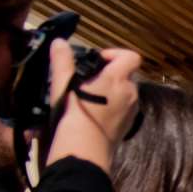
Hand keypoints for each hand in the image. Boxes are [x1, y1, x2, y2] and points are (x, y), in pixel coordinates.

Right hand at [44, 41, 141, 173]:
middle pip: (127, 75)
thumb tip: (60, 42)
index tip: (98, 60)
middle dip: (111, 73)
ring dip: (112, 90)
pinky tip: (95, 112)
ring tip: (89, 95)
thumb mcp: (64, 84)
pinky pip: (125, 108)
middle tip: (89, 78)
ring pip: (126, 92)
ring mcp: (133, 110)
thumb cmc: (74, 113)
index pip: (131, 57)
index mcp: (118, 79)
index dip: (116, 54)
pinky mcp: (129, 125)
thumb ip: (62, 61)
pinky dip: (114, 105)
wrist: (85, 149)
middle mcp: (131, 93)